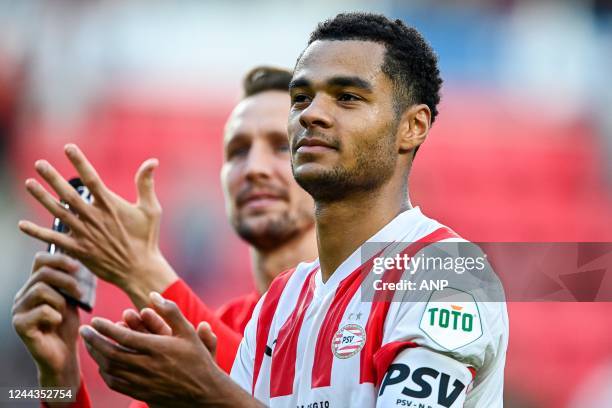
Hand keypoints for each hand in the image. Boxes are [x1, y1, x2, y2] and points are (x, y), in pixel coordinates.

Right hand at [12, 252, 81, 389]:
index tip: (77, 267)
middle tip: (80, 293)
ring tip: (65, 312)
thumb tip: (79, 260)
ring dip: (61, 300)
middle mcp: (22, 296)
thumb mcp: (71, 299)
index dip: (60, 259)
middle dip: (67, 280)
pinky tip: (57, 323)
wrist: (62, 355)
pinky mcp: (20, 325)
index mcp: (33, 286)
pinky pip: (42, 310)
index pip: (40, 260)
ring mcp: (18, 310)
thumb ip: (70, 282)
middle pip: (43, 273)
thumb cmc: (67, 326)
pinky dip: (56, 316)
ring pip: (41, 289)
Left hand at [18, 144, 177, 307]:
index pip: (91, 179)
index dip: (79, 162)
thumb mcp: (152, 209)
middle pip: (69, 193)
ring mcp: (84, 233)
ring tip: (28, 183)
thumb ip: (146, 184)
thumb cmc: (146, 239)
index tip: (68, 147)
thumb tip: (152, 161)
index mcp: (111, 205)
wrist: (139, 270)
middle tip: (39, 163)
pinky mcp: (78, 249)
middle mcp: (94, 217)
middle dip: (52, 177)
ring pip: (58, 211)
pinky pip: (53, 239)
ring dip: (42, 197)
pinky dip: (37, 232)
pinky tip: (21, 225)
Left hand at [80, 292, 257, 407]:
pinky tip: (102, 364)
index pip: (124, 337)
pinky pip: (116, 383)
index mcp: (158, 349)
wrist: (204, 393)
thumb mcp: (188, 332)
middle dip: (94, 341)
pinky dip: (105, 372)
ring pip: (111, 369)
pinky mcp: (141, 393)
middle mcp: (148, 366)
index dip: (106, 328)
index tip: (95, 320)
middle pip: (111, 353)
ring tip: (89, 345)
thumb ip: (170, 311)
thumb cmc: (197, 360)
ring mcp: (143, 382)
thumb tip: (152, 295)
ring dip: (97, 356)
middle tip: (84, 331)